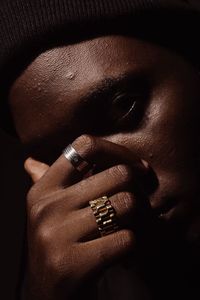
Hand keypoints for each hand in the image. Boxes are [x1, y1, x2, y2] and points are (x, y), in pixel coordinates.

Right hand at [24, 135, 149, 299]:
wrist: (46, 295)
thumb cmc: (57, 246)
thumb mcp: (46, 212)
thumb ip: (45, 183)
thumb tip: (30, 162)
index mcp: (42, 189)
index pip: (86, 146)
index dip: (118, 151)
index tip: (136, 166)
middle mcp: (46, 208)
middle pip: (117, 174)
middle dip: (136, 190)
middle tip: (136, 206)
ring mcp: (56, 235)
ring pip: (125, 204)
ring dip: (136, 219)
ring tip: (126, 229)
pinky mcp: (71, 264)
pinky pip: (126, 239)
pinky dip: (133, 246)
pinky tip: (122, 255)